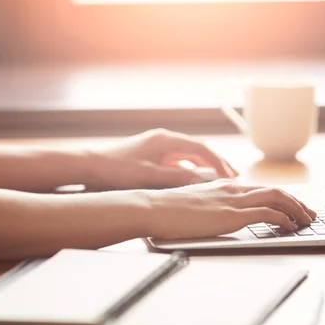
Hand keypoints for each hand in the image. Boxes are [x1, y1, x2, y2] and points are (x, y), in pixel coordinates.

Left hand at [80, 129, 237, 189]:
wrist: (90, 166)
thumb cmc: (116, 169)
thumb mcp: (149, 177)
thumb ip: (176, 179)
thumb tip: (201, 183)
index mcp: (166, 141)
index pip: (200, 148)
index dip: (218, 162)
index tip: (230, 175)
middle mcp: (164, 141)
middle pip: (198, 151)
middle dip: (217, 163)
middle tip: (233, 175)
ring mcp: (158, 148)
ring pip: (189, 157)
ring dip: (205, 167)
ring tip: (220, 179)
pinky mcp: (153, 157)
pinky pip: (178, 162)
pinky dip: (190, 171)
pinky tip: (196, 182)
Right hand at [142, 179, 316, 238]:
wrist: (153, 208)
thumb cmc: (167, 210)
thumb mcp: (193, 205)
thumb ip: (210, 206)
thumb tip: (216, 216)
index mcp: (224, 186)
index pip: (261, 189)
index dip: (282, 197)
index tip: (293, 206)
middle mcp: (233, 189)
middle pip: (275, 191)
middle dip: (297, 202)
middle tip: (309, 213)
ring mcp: (233, 201)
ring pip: (277, 198)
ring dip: (296, 209)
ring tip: (307, 220)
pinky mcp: (231, 215)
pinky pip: (267, 214)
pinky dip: (283, 219)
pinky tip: (289, 226)